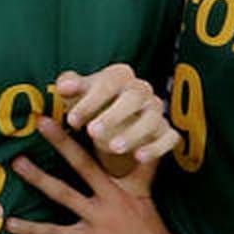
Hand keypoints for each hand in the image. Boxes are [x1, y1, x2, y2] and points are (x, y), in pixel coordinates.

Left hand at [8, 117, 188, 233]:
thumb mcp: (149, 200)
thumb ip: (144, 173)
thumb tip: (150, 148)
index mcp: (125, 187)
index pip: (108, 153)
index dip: (93, 131)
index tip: (75, 111)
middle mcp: (111, 198)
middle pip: (83, 163)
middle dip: (61, 141)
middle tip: (41, 121)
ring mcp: (99, 219)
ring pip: (63, 193)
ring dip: (38, 177)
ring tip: (17, 163)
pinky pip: (55, 233)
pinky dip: (32, 229)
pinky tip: (12, 224)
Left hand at [55, 64, 179, 170]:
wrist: (113, 121)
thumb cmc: (92, 102)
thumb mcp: (77, 93)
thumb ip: (69, 86)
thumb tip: (65, 86)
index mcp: (120, 76)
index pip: (110, 82)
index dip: (91, 100)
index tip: (72, 120)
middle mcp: (142, 90)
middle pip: (134, 97)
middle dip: (113, 115)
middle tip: (92, 132)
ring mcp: (156, 111)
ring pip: (151, 119)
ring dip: (133, 133)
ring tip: (113, 147)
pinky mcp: (165, 130)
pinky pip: (168, 137)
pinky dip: (156, 147)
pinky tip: (139, 157)